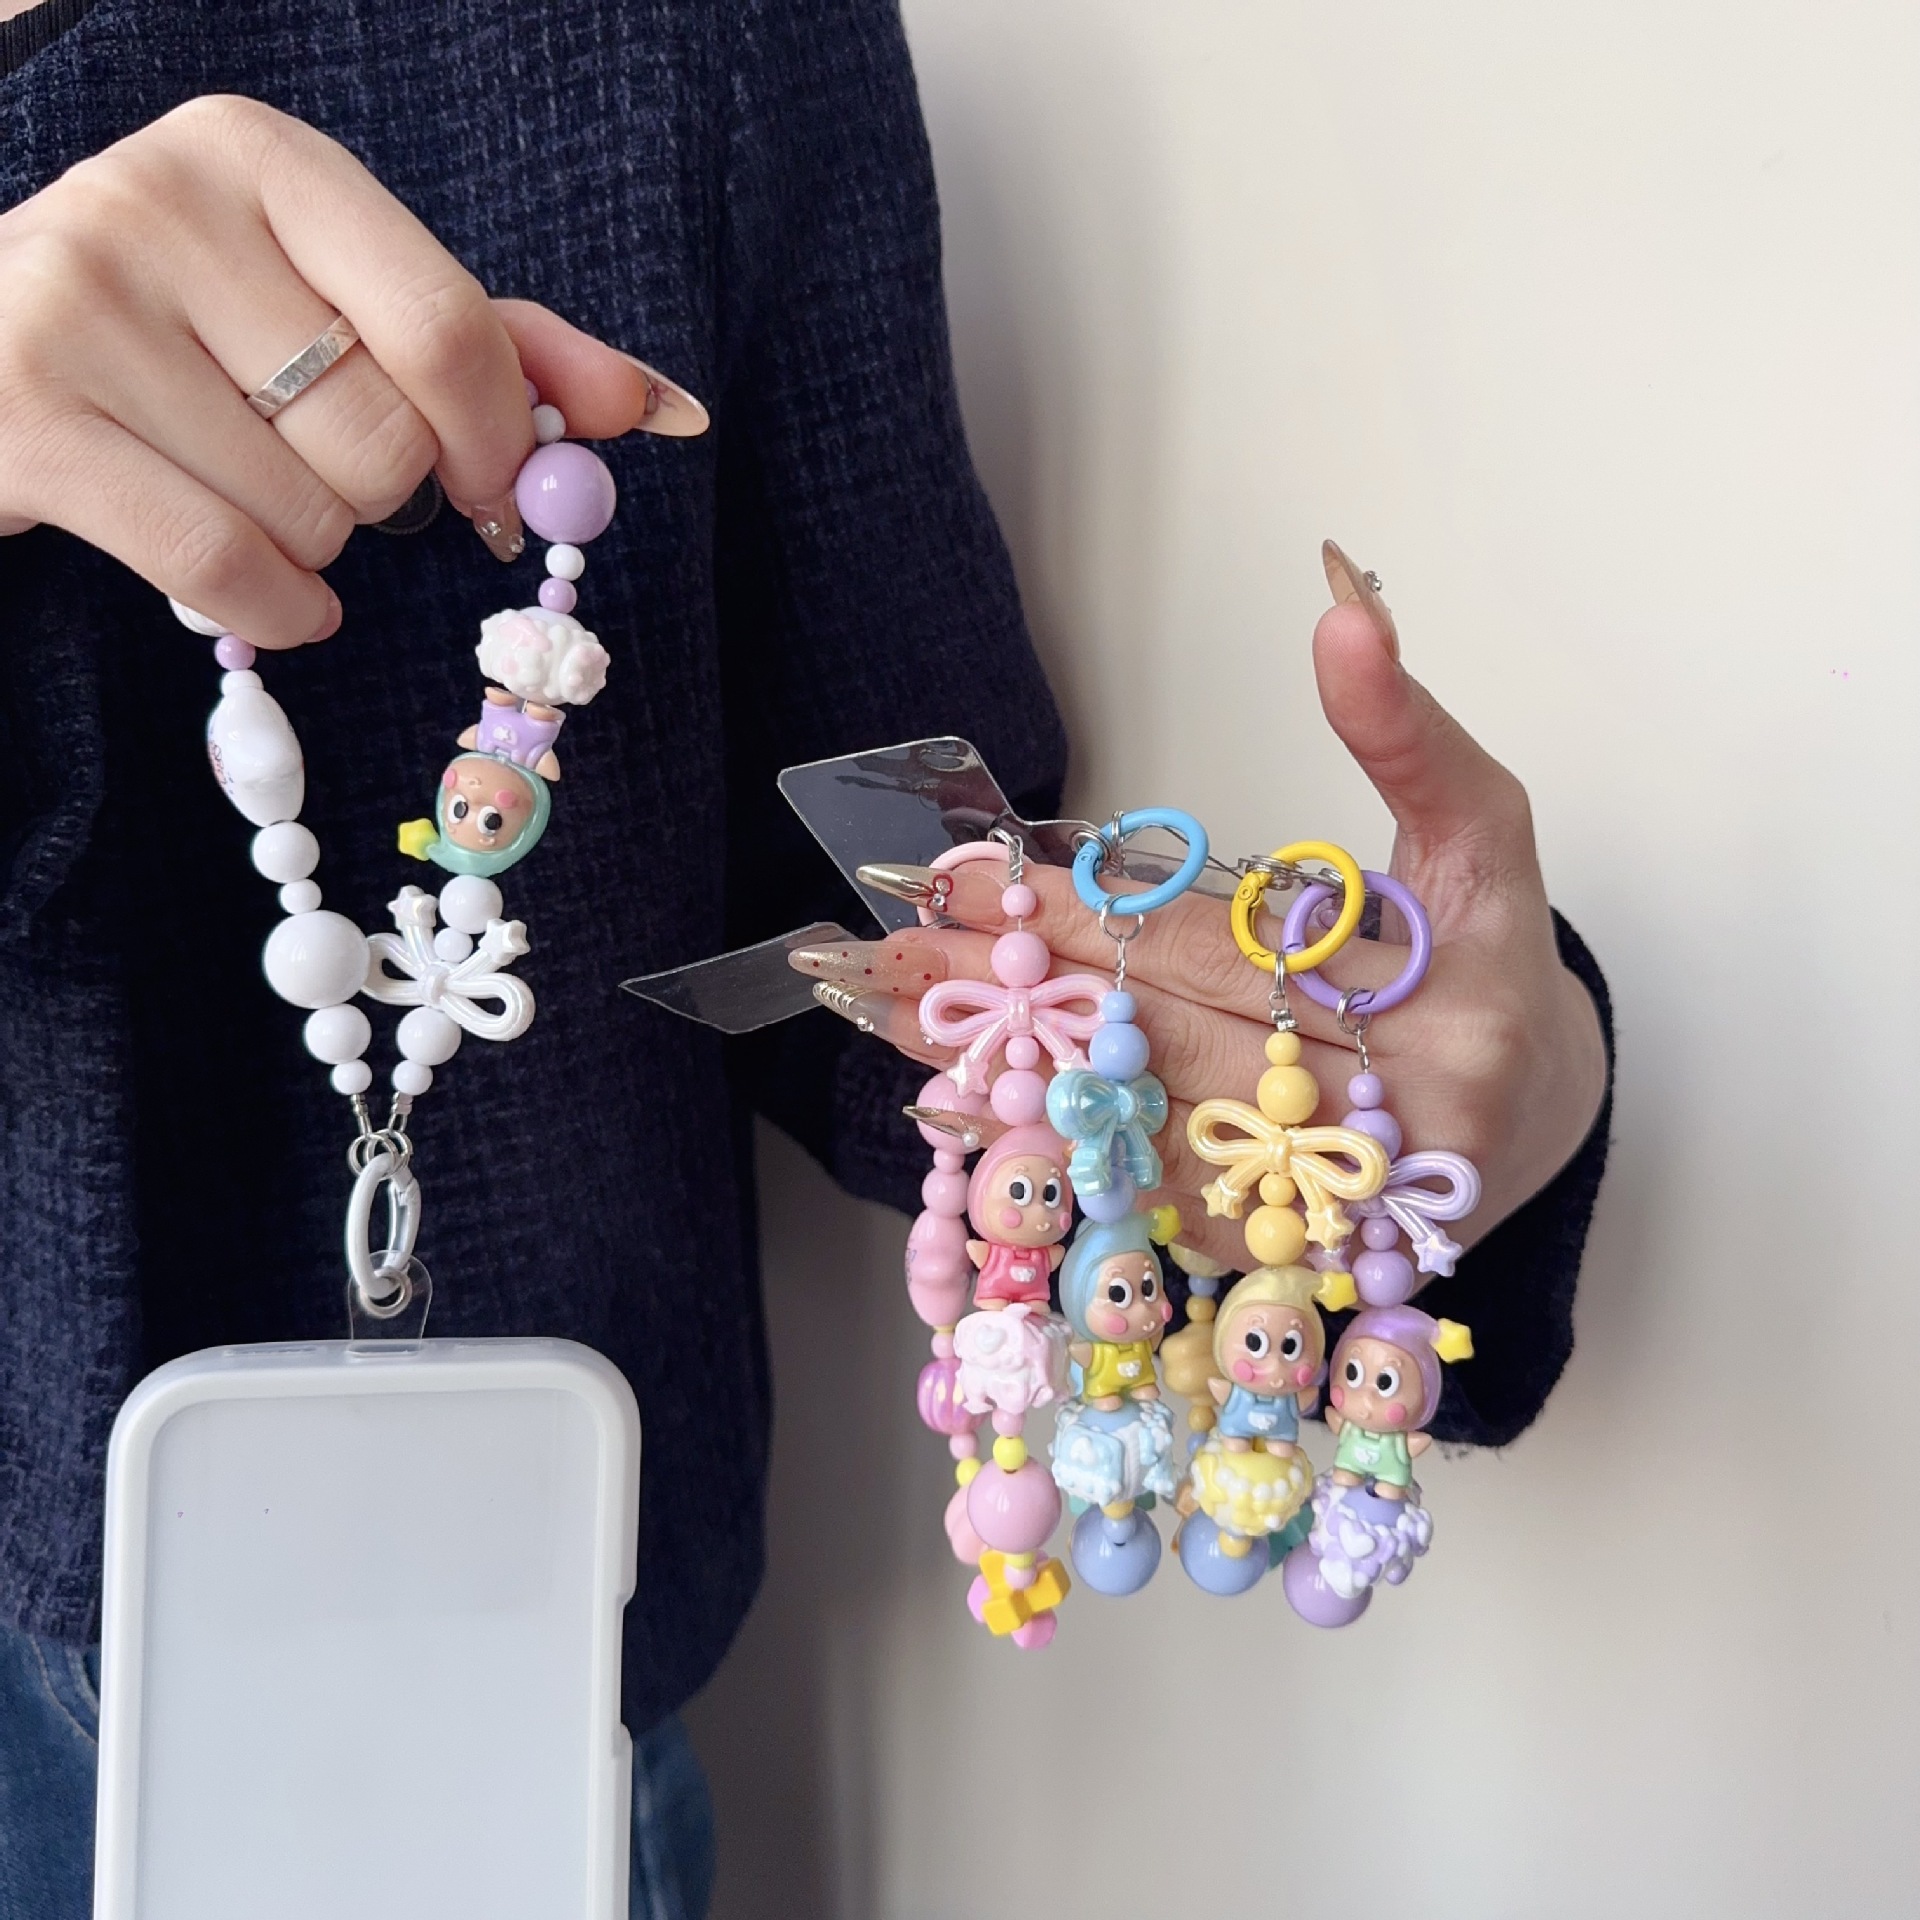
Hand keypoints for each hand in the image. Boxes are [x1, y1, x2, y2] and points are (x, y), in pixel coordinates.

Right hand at [0, 95, 705, 647]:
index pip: (445, 325)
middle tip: (312, 463)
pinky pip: (229, 571)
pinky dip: (277, 609)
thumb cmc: (185, 336)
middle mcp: (158, 205)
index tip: (492, 485)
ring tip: (237, 484)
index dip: (496, 437)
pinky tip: (259, 585)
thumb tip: (657, 408)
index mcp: (259, 158)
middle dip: (382, 492)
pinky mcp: (26, 423)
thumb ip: (496, 346)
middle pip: (386, 436)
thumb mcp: (336, 302)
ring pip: (313, 515)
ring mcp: (76, 309)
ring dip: (312, 543)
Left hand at [794, 558, 1607, 1275]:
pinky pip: (1149, 1205)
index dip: (1086, 915)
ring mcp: (1336, 1210)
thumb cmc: (1488, 958)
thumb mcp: (1481, 828)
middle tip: (893, 946)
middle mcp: (1392, 1123)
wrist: (1543, 1114)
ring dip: (1006, 1076)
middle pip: (1162, 1046)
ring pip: (1138, 1136)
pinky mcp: (1288, 1254)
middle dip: (1016, 991)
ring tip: (891, 1018)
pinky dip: (1054, 1153)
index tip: (974, 877)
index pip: (1220, 952)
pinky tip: (964, 1106)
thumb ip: (1406, 729)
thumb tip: (1345, 604)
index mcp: (1442, 1001)